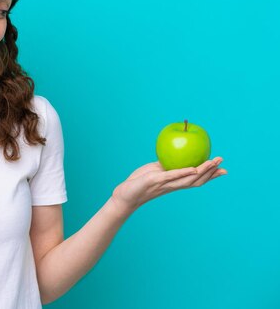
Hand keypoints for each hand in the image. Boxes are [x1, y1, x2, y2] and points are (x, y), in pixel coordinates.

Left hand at [111, 157, 227, 212]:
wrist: (125, 194)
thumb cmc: (139, 182)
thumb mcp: (155, 171)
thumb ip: (165, 165)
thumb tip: (174, 153)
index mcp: (174, 183)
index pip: (196, 179)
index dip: (210, 175)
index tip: (223, 169)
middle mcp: (173, 185)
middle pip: (197, 180)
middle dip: (211, 172)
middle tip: (223, 163)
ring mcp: (165, 184)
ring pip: (188, 179)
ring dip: (203, 171)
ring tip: (213, 162)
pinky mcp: (156, 181)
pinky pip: (171, 176)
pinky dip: (183, 172)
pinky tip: (194, 169)